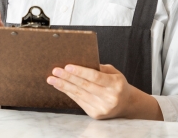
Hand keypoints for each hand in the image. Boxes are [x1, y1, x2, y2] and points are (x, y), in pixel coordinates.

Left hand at [47, 64, 162, 120]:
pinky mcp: (95, 114)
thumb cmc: (117, 84)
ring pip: (79, 94)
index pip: (95, 77)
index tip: (67, 66)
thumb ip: (99, 68)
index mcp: (116, 84)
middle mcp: (110, 98)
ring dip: (64, 86)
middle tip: (55, 71)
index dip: (80, 71)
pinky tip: (61, 86)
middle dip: (68, 77)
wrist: (126, 104)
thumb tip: (79, 63)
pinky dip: (69, 93)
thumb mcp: (114, 73)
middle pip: (84, 86)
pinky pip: (79, 101)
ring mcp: (102, 107)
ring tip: (52, 79)